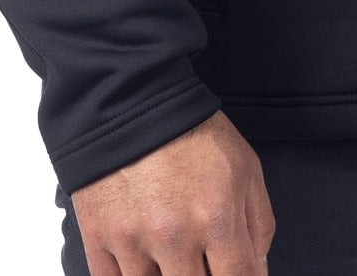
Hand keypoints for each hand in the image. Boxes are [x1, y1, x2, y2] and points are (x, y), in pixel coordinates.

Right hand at [69, 110, 274, 273]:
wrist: (132, 99)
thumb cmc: (190, 131)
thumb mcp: (245, 166)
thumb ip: (259, 223)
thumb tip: (257, 268)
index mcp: (215, 215)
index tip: (234, 275)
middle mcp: (173, 234)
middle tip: (203, 262)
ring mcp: (131, 240)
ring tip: (173, 257)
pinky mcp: (98, 237)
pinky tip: (144, 262)